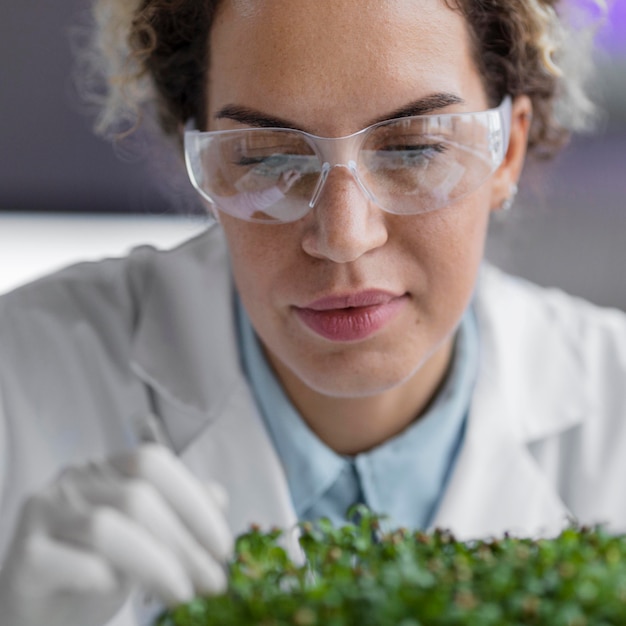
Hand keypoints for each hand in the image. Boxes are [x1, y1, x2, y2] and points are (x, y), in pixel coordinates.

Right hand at [0, 444, 232, 625]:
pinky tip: (120, 593)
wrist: (41, 615)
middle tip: (213, 582)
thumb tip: (219, 497)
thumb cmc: (97, 572)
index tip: (222, 546)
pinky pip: (74, 562)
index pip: (153, 463)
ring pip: (107, 526)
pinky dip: (107, 579)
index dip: (193, 501)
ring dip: (157, 563)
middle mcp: (72, 480)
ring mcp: (42, 514)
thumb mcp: (147, 540)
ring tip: (183, 595)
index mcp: (105, 468)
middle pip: (137, 497)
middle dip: (184, 543)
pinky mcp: (23, 557)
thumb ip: (179, 515)